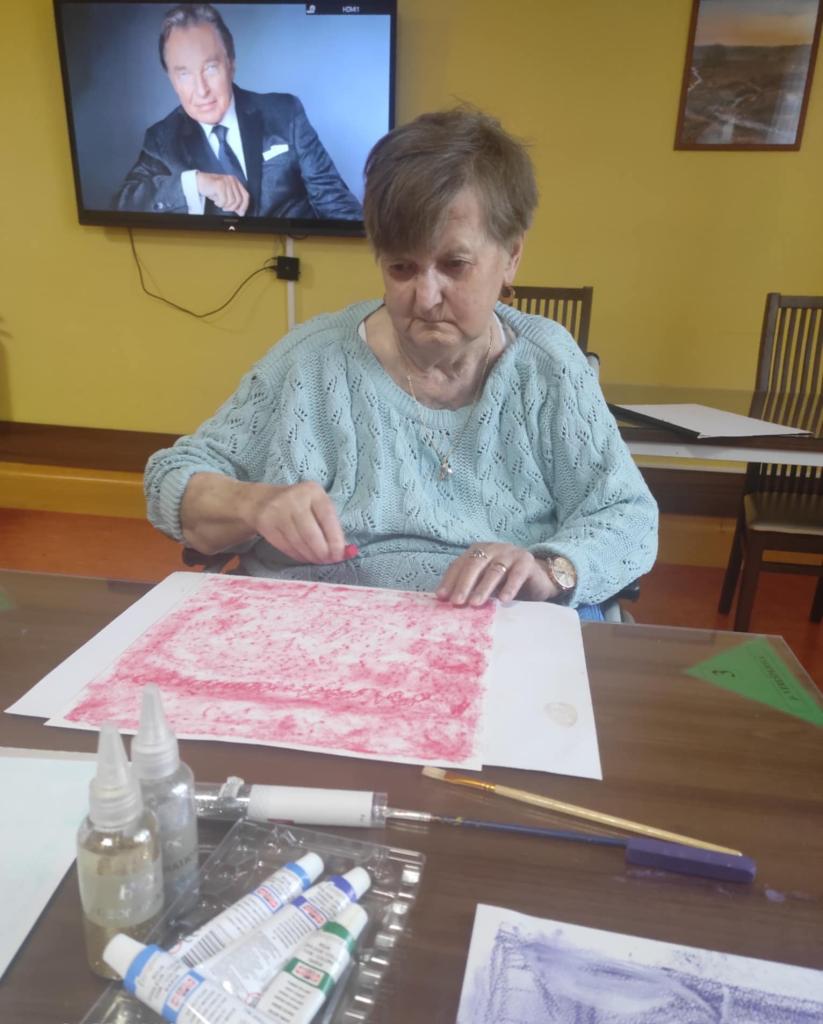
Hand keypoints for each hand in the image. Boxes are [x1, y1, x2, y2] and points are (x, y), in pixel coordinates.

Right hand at [196, 171, 249, 214]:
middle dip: (232, 208)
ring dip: (225, 205)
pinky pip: (224, 200)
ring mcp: (226, 181)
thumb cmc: (212, 189)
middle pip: (239, 200)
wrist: (198, 182)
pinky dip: (220, 204)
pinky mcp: (219, 184)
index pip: (246, 195)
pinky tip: (216, 201)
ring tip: (219, 203)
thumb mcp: (225, 195)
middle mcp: (232, 180)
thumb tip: (241, 212)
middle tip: (224, 208)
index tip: (240, 213)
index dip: (244, 206)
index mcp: (235, 181)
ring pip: (232, 201)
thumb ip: (234, 202)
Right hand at [248, 481, 346, 563]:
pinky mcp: (266, 524)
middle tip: (329, 561)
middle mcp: (294, 499)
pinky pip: (286, 546)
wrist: (263, 500)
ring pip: (298, 542)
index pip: (327, 517)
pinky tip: (305, 557)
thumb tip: (347, 551)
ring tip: (319, 560)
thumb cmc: (300, 505)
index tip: (340, 554)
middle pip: (311, 533)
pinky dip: (299, 556)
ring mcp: (277, 511)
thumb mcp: (317, 506)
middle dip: (323, 552)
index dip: (335, 539)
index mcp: (313, 491)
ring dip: (311, 556)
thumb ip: (331, 525)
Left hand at [436, 543, 560, 605]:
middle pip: (474, 564)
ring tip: (475, 604)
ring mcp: (510, 553)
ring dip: (483, 588)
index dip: (449, 580)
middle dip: (464, 584)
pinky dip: (509, 587)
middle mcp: (492, 549)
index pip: (459, 564)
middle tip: (457, 602)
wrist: (539, 578)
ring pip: (494, 570)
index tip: (441, 597)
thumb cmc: (506, 582)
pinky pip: (517, 575)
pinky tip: (504, 600)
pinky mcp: (527, 562)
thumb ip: (469, 587)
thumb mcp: (484, 583)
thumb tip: (445, 601)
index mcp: (478, 552)